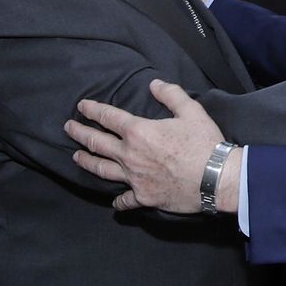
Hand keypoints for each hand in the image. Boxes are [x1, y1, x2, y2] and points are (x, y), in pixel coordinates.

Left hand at [67, 79, 228, 212]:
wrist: (216, 178)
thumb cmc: (204, 143)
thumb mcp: (191, 111)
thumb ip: (170, 94)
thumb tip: (154, 84)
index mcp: (139, 132)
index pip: (108, 117)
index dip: (93, 110)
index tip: (82, 106)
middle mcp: (130, 155)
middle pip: (97, 143)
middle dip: (80, 133)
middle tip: (69, 128)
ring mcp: (134, 178)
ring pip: (102, 170)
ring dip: (87, 162)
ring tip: (76, 157)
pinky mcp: (144, 197)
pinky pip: (125, 200)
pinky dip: (118, 201)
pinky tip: (114, 202)